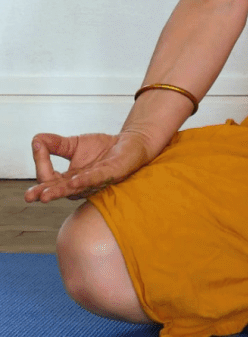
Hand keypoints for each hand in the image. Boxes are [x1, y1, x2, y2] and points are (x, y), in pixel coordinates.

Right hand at [24, 132, 151, 203]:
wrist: (129, 143)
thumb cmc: (102, 148)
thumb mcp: (74, 143)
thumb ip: (55, 144)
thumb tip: (35, 139)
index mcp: (69, 179)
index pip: (49, 177)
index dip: (41, 162)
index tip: (37, 145)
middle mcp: (80, 185)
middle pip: (59, 190)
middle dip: (44, 193)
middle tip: (30, 197)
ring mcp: (96, 181)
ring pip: (75, 188)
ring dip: (60, 191)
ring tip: (45, 195)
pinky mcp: (112, 174)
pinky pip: (96, 179)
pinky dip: (85, 180)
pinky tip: (75, 180)